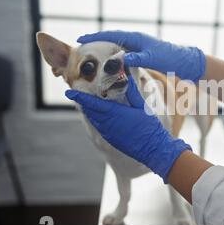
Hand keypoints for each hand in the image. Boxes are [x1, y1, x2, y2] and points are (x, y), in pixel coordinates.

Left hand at [65, 76, 191, 182]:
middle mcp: (107, 124)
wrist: (153, 149)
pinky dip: (97, 119)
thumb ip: (132, 90)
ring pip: (94, 119)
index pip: (92, 103)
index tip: (69, 92)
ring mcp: (108, 133)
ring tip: (88, 102)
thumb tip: (127, 75)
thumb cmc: (150, 127)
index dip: (79, 97)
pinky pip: (99, 127)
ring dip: (90, 110)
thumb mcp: (142, 106)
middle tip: (78, 93)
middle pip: (90, 110)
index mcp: (114, 113)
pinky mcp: (111, 139)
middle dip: (84, 102)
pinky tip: (101, 115)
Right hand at [77, 31, 205, 82]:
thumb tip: (121, 59)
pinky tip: (107, 66)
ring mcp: (137, 48)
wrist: (184, 63)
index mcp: (135, 38)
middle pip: (110, 40)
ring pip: (115, 49)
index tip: (80, 39)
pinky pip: (122, 56)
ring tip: (89, 59)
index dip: (94, 37)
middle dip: (95, 44)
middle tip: (80, 49)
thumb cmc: (170, 58)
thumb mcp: (152, 58)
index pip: (110, 35)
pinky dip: (112, 59)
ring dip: (103, 52)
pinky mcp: (140, 56)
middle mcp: (134, 41)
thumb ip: (137, 58)